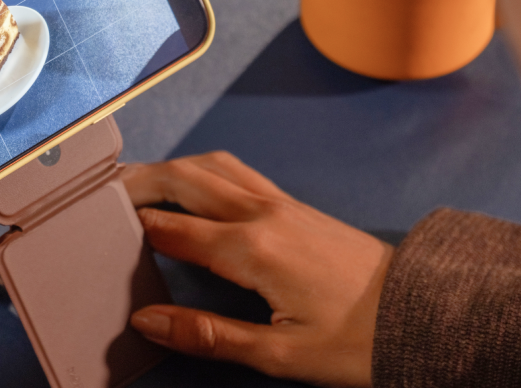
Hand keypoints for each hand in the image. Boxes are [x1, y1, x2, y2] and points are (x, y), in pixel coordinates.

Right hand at [123, 152, 392, 387]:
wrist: (424, 315)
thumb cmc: (359, 341)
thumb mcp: (280, 354)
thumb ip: (209, 335)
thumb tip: (150, 321)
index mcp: (252, 249)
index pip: (172, 229)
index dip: (131, 227)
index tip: (96, 225)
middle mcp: (263, 214)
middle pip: (185, 180)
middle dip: (139, 180)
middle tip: (102, 191)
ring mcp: (281, 204)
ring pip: (211, 166)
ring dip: (169, 168)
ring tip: (138, 181)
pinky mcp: (296, 205)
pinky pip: (237, 171)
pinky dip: (202, 169)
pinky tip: (195, 183)